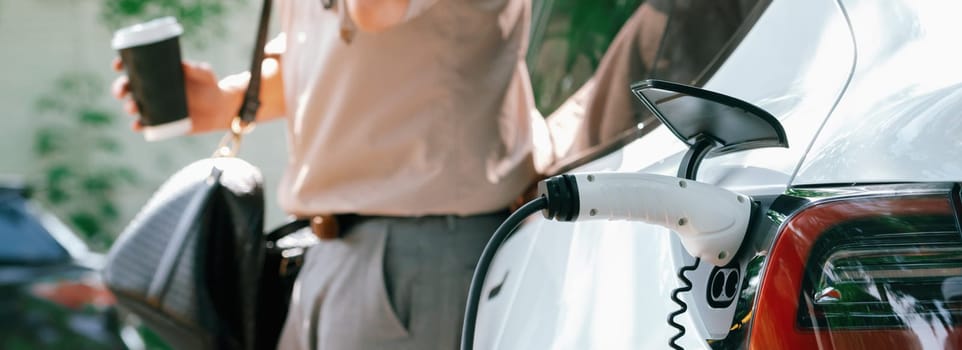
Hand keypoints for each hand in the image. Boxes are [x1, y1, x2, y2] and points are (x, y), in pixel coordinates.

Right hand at [111, 58, 239, 132]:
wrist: (220, 109)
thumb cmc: (210, 86)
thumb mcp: (205, 74)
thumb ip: (197, 69)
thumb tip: (184, 65)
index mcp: (158, 74)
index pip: (135, 67)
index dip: (122, 64)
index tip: (117, 65)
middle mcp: (153, 89)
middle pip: (129, 87)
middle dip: (120, 88)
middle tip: (121, 91)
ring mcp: (156, 106)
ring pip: (134, 106)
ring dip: (129, 107)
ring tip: (133, 107)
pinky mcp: (162, 122)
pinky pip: (145, 125)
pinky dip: (138, 126)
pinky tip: (137, 126)